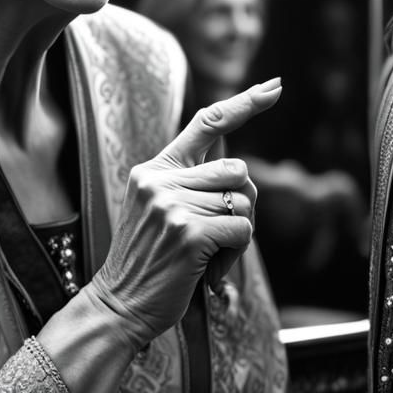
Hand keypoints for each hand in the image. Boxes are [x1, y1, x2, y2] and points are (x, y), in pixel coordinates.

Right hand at [89, 78, 280, 348]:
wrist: (118, 306)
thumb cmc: (149, 262)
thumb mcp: (158, 210)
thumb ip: (189, 183)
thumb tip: (239, 171)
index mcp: (154, 169)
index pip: (205, 123)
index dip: (245, 103)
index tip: (274, 86)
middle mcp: (160, 180)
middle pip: (237, 170)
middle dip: (240, 203)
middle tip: (217, 235)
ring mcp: (173, 205)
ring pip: (243, 201)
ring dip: (237, 233)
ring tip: (206, 256)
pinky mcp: (189, 233)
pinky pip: (243, 228)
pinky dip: (236, 253)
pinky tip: (209, 270)